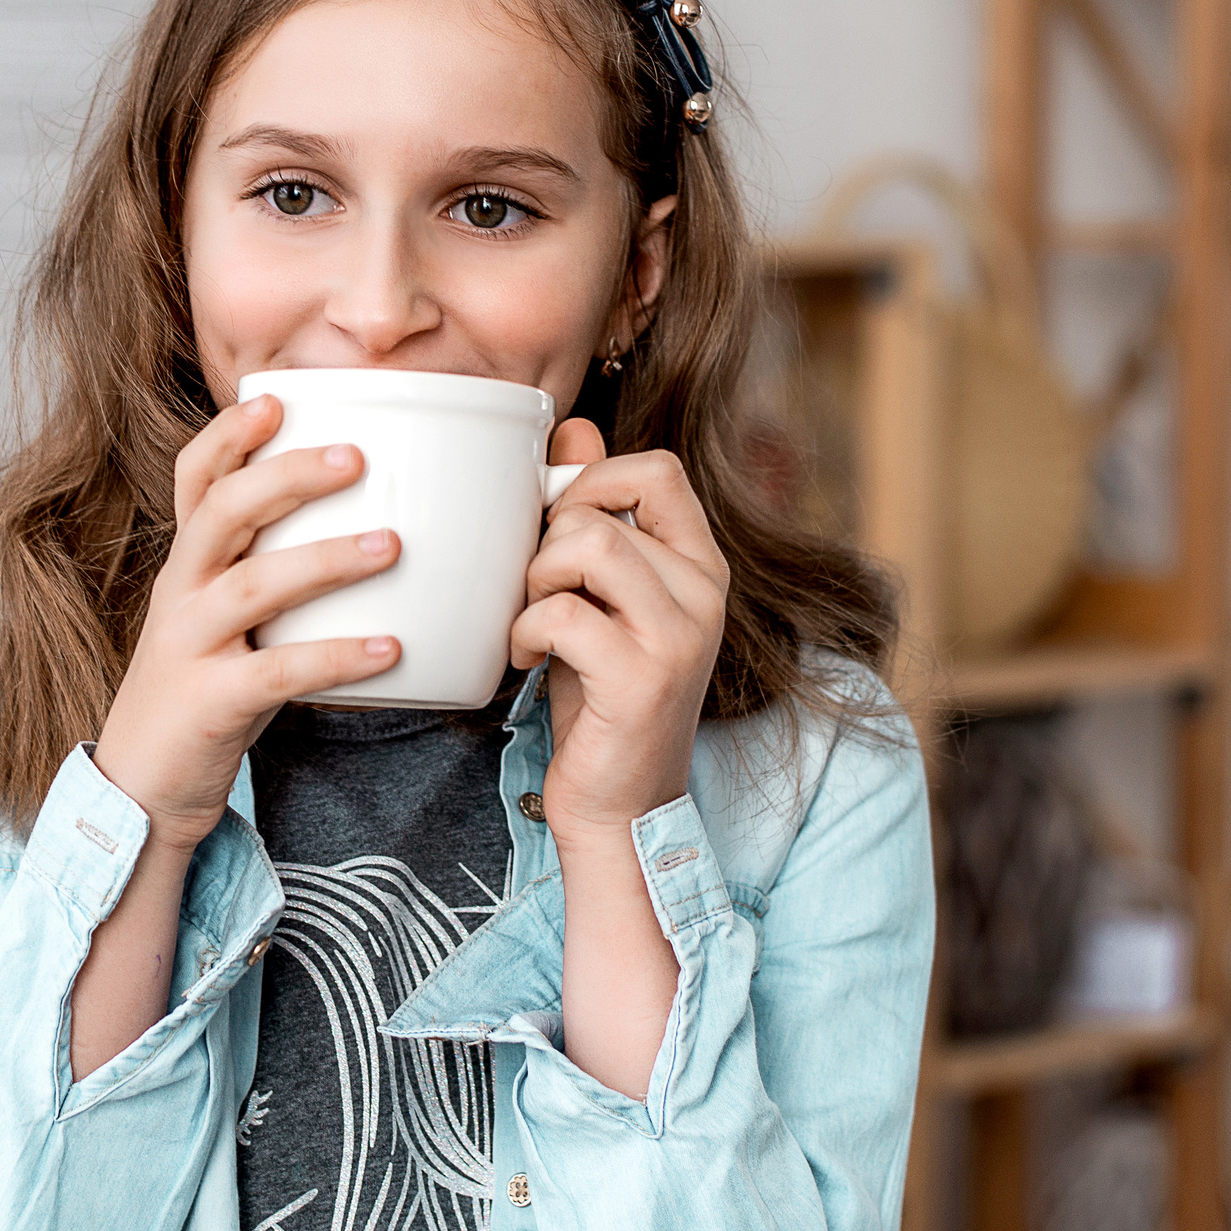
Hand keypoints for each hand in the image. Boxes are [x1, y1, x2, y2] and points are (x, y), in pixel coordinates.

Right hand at [94, 393, 402, 850]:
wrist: (140, 791)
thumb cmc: (203, 692)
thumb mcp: (221, 621)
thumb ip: (269, 572)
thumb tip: (370, 525)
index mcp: (185, 565)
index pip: (192, 480)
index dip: (228, 436)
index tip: (275, 400)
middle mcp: (178, 594)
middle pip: (221, 513)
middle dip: (286, 476)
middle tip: (357, 456)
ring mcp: (188, 648)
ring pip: (252, 586)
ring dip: (324, 559)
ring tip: (390, 544)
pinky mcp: (210, 704)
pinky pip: (279, 672)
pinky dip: (337, 656)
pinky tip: (391, 648)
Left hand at [510, 419, 727, 839]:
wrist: (616, 801)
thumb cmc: (597, 693)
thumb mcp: (596, 595)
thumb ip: (594, 514)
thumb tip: (573, 429)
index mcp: (700, 563)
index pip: (657, 467)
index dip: (590, 482)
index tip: (558, 531)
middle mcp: (706, 592)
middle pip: (603, 509)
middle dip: (545, 544)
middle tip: (538, 594)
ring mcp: (681, 635)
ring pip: (585, 546)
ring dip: (534, 583)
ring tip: (533, 623)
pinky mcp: (644, 678)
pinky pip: (561, 612)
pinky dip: (525, 633)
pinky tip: (527, 661)